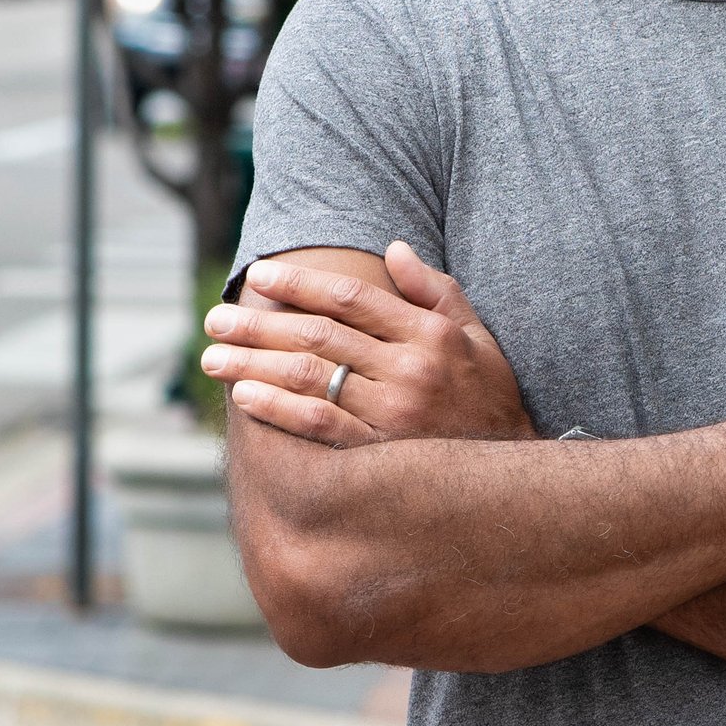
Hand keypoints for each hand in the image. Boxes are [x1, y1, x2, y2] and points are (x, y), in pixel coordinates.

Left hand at [203, 243, 534, 447]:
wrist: (512, 477)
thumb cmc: (490, 397)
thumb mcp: (476, 335)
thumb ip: (436, 290)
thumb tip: (393, 249)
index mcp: (429, 334)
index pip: (351, 299)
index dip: (300, 284)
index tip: (258, 277)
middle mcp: (410, 369)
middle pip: (319, 336)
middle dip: (259, 325)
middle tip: (215, 320)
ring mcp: (394, 414)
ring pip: (310, 378)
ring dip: (254, 365)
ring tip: (213, 359)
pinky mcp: (381, 455)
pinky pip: (320, 427)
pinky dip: (278, 410)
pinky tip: (244, 398)